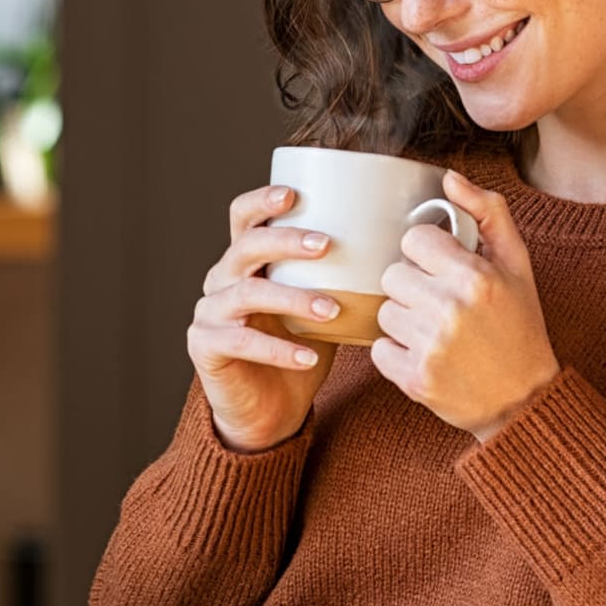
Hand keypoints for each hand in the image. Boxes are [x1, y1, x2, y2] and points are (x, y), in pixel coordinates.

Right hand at [187, 183, 338, 451]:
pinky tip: (307, 358)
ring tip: (332, 309)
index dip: (262, 201)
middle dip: (287, 240)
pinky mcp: (205, 346)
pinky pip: (241, 342)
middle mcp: (221, 280)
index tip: (294, 194)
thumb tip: (399, 250)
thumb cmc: (299, 350)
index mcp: (245, 261)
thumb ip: (342, 279)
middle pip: (246, 246)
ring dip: (293, 297)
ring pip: (247, 292)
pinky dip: (278, 349)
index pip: (243, 217)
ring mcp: (210, 312)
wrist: (268, 411)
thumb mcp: (323, 307)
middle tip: (327, 245)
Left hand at [370, 169, 559, 440]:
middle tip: (441, 305)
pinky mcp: (415, 378)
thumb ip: (488, 213)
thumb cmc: (519, 326)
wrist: (524, 399)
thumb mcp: (517, 264)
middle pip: (392, 275)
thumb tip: (449, 178)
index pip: (414, 240)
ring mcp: (430, 346)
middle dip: (413, 287)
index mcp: (475, 276)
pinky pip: (378, 350)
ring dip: (404, 321)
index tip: (445, 270)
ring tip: (437, 332)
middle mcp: (450, 309)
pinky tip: (427, 355)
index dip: (428, 254)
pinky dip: (397, 354)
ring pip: (383, 312)